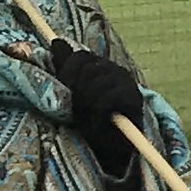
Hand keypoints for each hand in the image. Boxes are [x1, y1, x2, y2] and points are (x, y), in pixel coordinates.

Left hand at [43, 39, 146, 164]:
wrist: (113, 149)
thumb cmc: (90, 121)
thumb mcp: (72, 93)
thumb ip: (66, 68)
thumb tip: (56, 41)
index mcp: (101, 66)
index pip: (79, 56)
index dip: (66, 73)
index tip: (64, 94)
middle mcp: (117, 70)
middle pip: (86, 66)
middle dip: (75, 89)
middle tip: (75, 111)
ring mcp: (127, 84)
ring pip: (96, 80)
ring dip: (86, 103)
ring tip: (87, 119)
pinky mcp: (134, 99)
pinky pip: (107, 98)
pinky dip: (98, 113)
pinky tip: (100, 124)